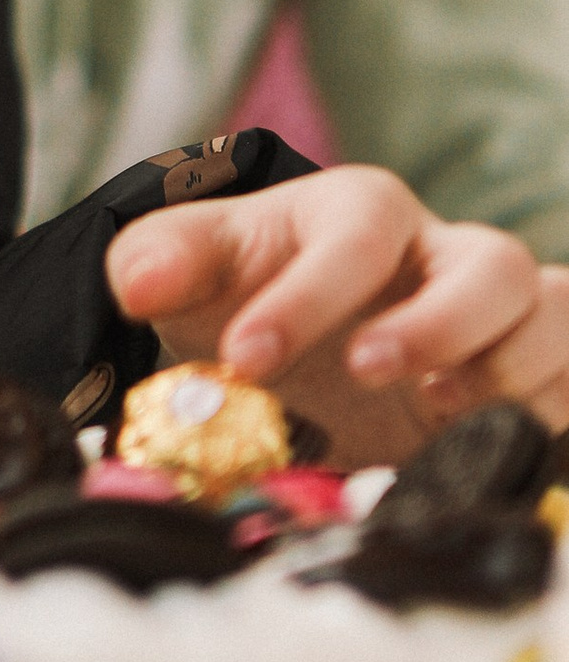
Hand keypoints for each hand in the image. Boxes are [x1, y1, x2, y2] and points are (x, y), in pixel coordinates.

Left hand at [106, 165, 568, 458]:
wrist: (288, 338)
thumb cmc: (251, 290)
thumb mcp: (200, 268)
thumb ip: (161, 261)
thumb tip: (134, 280)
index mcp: (365, 216)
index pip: (358, 236)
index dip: (307, 296)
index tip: (245, 359)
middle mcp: (446, 260)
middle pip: (493, 266)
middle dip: (441, 322)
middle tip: (366, 371)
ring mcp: (501, 323)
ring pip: (553, 317)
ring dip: (512, 367)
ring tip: (437, 411)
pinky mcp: (530, 383)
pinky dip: (551, 411)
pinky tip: (494, 445)